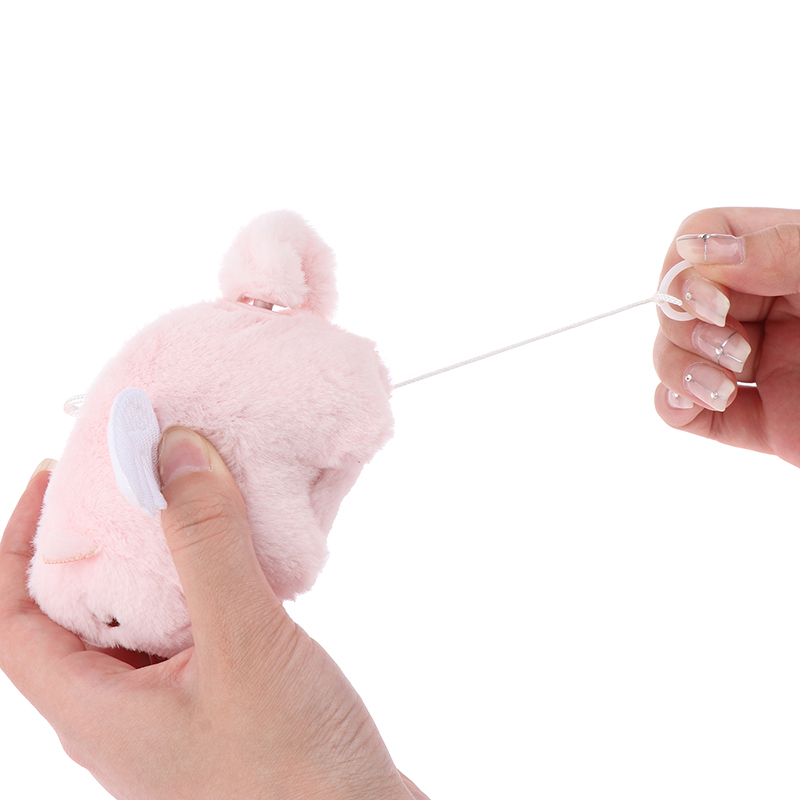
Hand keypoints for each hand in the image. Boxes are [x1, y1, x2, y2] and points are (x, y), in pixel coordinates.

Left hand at [0, 429, 427, 799]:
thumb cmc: (293, 772)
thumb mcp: (244, 644)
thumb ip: (207, 546)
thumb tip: (171, 451)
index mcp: (96, 712)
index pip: (12, 617)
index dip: (20, 541)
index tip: (57, 477)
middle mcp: (122, 714)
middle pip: (77, 610)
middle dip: (98, 536)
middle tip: (136, 475)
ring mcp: (172, 713)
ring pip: (141, 618)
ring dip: (159, 556)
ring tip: (193, 502)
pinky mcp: (220, 706)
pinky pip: (192, 629)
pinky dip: (204, 582)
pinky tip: (243, 557)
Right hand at [654, 207, 799, 467]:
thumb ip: (782, 252)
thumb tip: (698, 249)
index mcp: (786, 262)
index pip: (703, 239)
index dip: (686, 270)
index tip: (713, 305)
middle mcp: (764, 309)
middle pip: (673, 299)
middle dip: (685, 327)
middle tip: (734, 348)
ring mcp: (752, 365)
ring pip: (669, 353)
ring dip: (679, 368)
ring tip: (724, 388)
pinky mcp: (748, 419)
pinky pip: (681, 409)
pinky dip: (674, 405)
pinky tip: (702, 404)